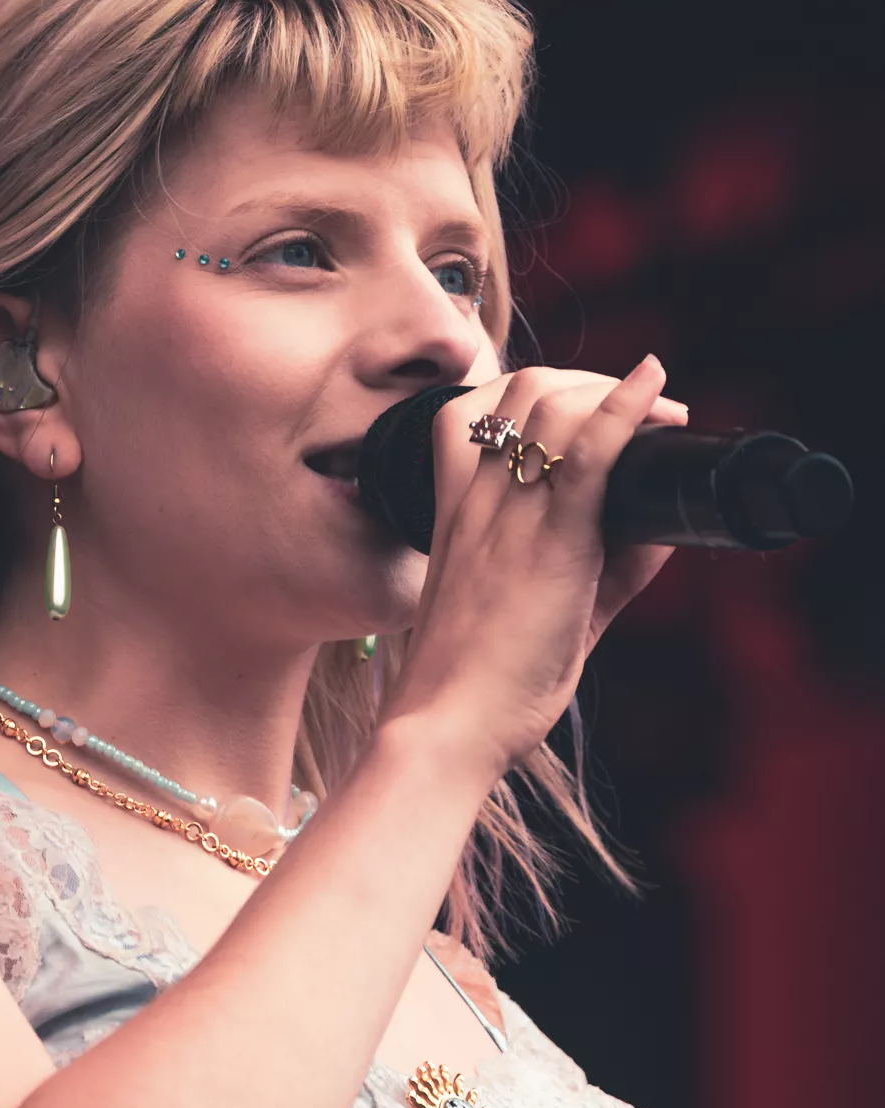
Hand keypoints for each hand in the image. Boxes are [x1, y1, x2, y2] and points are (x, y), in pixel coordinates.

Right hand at [380, 358, 684, 775]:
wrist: (447, 727)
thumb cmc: (481, 684)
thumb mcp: (540, 610)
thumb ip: (602, 567)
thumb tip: (661, 532)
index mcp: (456, 513)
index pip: (470, 413)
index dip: (530, 392)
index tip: (581, 410)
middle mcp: (477, 502)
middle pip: (523, 389)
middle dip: (586, 380)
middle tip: (635, 409)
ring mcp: (508, 518)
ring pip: (553, 405)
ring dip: (614, 392)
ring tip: (660, 413)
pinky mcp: (549, 544)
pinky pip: (589, 453)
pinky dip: (627, 410)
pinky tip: (655, 386)